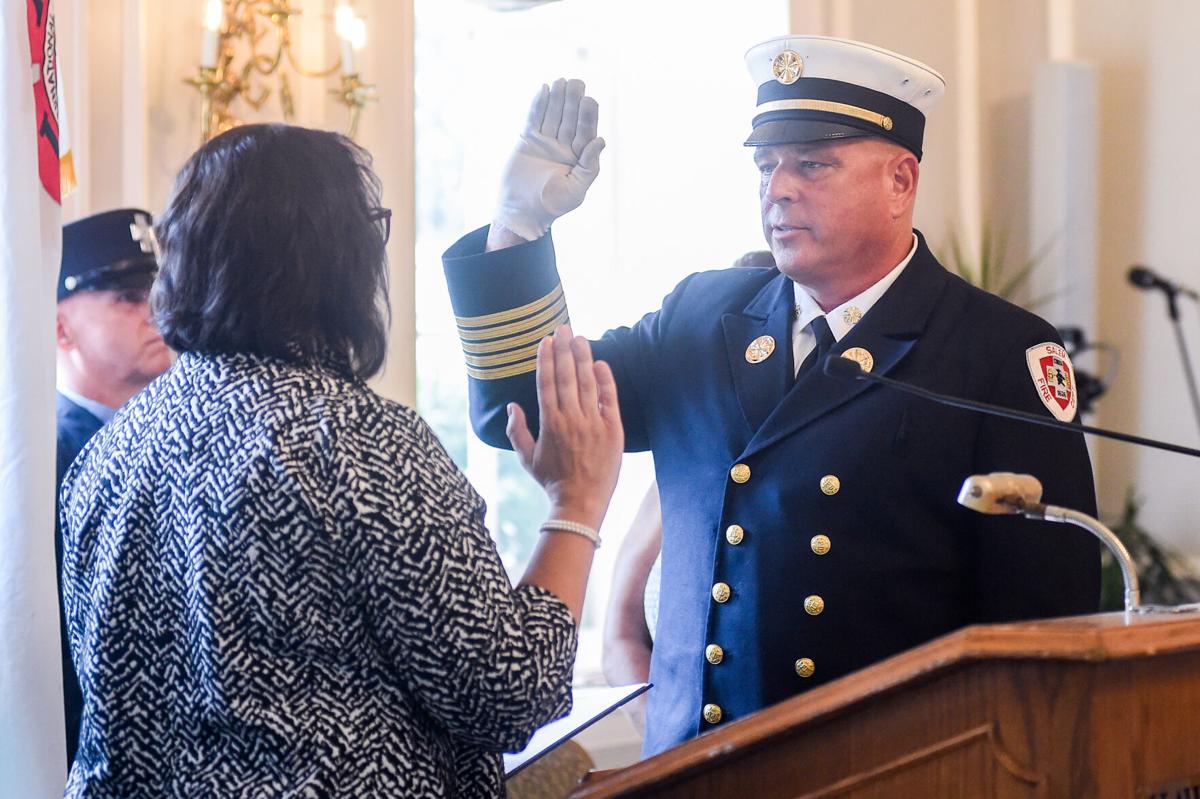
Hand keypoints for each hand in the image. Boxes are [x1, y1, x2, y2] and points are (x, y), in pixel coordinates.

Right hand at [492, 78, 604, 241]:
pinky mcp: (528, 140)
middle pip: (570, 119)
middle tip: (577, 82)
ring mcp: (546, 142)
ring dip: (557, 98)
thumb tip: (601, 140)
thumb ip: (590, 166)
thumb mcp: (576, 190)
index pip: (586, 132)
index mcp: (579, 157)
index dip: (588, 116)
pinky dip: (538, 105)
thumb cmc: (552, 206)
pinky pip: (534, 119)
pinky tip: (543, 89)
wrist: (522, 212)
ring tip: (561, 81)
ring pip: (553, 115)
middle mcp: (564, 146)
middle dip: (573, 101)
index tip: (589, 100)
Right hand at [506, 325, 622, 528]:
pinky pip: (609, 399)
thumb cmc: (551, 481)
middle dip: (564, 350)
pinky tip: (601, 363)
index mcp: (549, 423)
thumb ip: (516, 430)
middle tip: (563, 328)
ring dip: (583, 358)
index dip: (546, 360)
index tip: (545, 341)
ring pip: (587, 383)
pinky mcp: (612, 430)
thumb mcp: (526, 458)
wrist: (580, 503)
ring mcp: (593, 423)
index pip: (547, 383)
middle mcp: (571, 419)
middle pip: (567, 376)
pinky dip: (605, 380)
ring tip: (580, 338)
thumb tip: (511, 405)